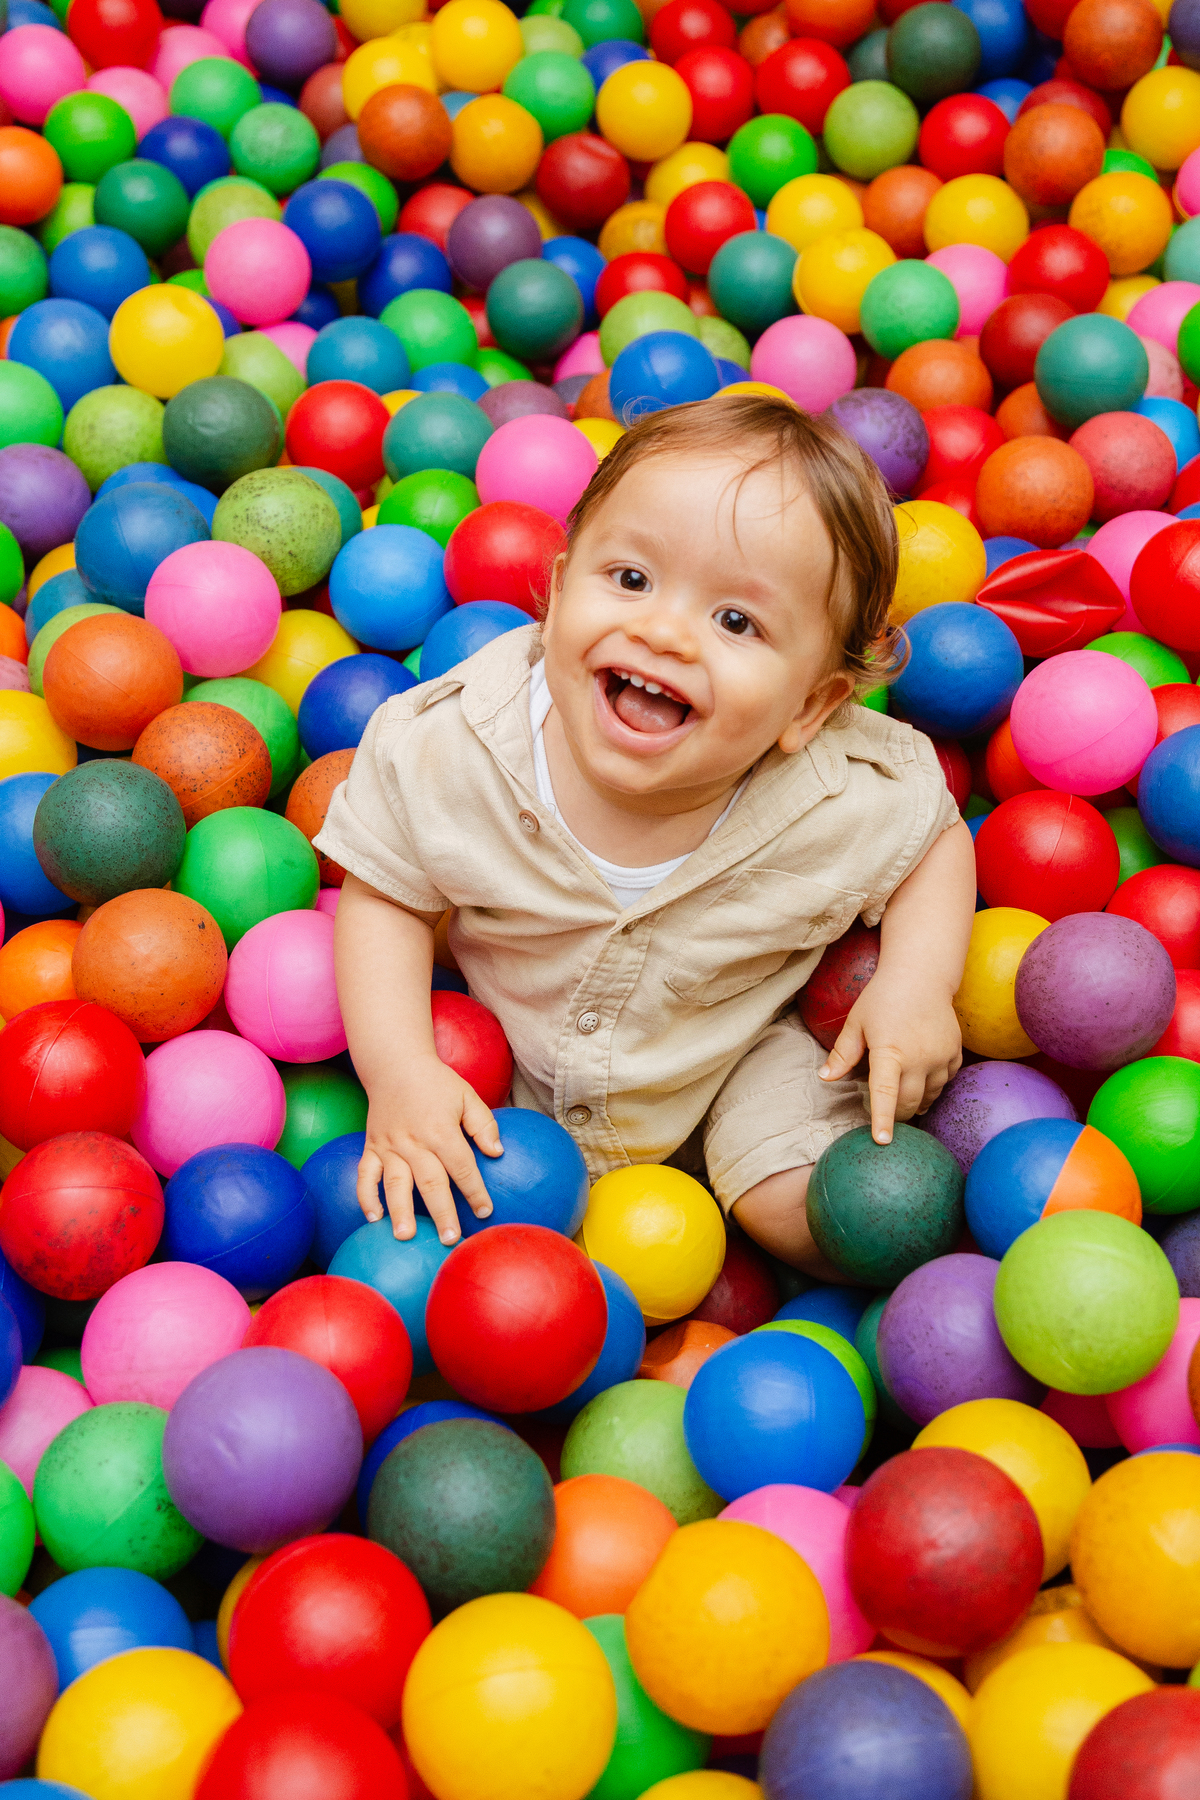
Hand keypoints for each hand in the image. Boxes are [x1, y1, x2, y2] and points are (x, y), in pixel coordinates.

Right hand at [357, 1055, 501, 1244]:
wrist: (395, 1064)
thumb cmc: (436, 1083)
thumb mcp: (467, 1096)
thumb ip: (483, 1125)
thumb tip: (497, 1153)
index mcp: (441, 1130)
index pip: (462, 1167)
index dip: (475, 1191)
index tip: (485, 1212)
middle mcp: (413, 1141)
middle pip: (430, 1183)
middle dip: (441, 1213)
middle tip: (449, 1240)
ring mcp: (389, 1146)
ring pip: (394, 1184)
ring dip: (400, 1211)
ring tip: (405, 1236)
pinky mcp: (371, 1147)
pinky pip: (365, 1175)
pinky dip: (365, 1197)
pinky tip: (373, 1218)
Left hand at [818, 969, 961, 1145]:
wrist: (922, 976)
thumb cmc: (882, 998)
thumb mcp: (856, 1022)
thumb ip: (843, 1053)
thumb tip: (825, 1078)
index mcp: (890, 1051)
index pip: (885, 1093)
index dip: (882, 1120)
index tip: (881, 1141)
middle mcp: (919, 1058)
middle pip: (909, 1103)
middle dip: (896, 1115)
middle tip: (885, 1114)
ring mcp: (940, 1057)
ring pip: (930, 1096)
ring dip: (916, 1102)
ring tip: (903, 1095)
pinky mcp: (955, 1053)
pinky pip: (945, 1082)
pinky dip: (933, 1086)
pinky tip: (922, 1078)